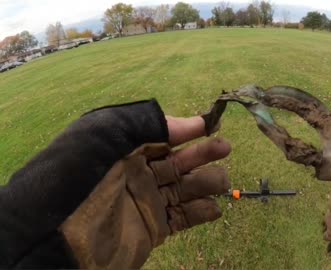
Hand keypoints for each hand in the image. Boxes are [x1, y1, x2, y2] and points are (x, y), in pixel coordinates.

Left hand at [61, 114, 231, 268]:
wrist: (58, 239)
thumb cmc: (80, 179)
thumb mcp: (105, 136)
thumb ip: (145, 123)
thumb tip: (188, 122)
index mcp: (125, 149)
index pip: (163, 135)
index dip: (187, 129)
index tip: (210, 124)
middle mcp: (138, 174)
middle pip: (179, 161)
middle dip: (204, 154)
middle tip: (225, 148)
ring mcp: (147, 202)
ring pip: (186, 189)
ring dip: (208, 182)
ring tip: (222, 182)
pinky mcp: (153, 229)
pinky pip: (183, 218)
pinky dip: (202, 212)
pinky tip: (214, 208)